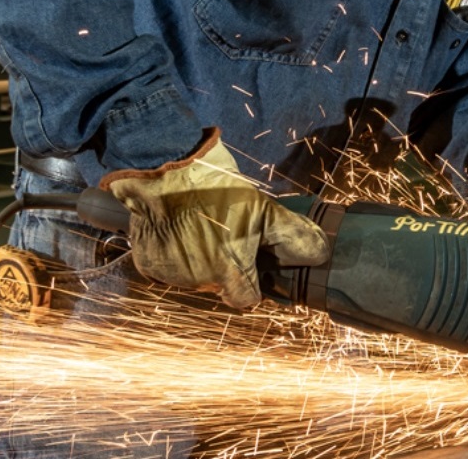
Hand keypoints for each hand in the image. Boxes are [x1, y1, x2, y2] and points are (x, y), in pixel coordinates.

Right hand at [100, 128, 329, 307]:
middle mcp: (199, 281)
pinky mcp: (147, 262)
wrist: (163, 169)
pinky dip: (170, 251)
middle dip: (222, 265)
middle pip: (218, 285)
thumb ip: (293, 235)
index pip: (246, 299)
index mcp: (230, 272)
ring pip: (192, 276)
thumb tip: (320, 254)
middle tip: (222, 233)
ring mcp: (171, 273)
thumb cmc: (216, 188)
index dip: (250, 281)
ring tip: (199, 224)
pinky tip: (176, 226)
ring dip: (196, 258)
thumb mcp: (262, 208)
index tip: (248, 261)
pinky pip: (164, 265)